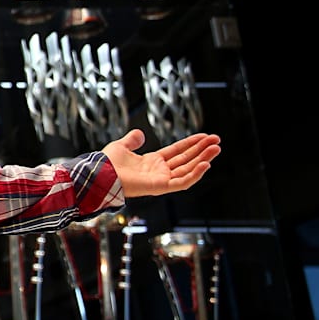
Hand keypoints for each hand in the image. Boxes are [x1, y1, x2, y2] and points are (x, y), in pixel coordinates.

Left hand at [102, 129, 220, 197]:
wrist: (101, 173)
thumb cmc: (107, 163)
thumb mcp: (122, 146)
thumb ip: (132, 140)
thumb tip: (139, 133)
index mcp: (152, 162)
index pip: (177, 151)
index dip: (191, 143)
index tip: (205, 136)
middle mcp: (159, 171)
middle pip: (186, 159)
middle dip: (202, 150)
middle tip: (217, 141)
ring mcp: (161, 179)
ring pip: (188, 169)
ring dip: (203, 159)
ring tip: (216, 149)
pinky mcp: (161, 187)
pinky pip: (182, 182)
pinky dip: (195, 174)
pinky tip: (205, 164)